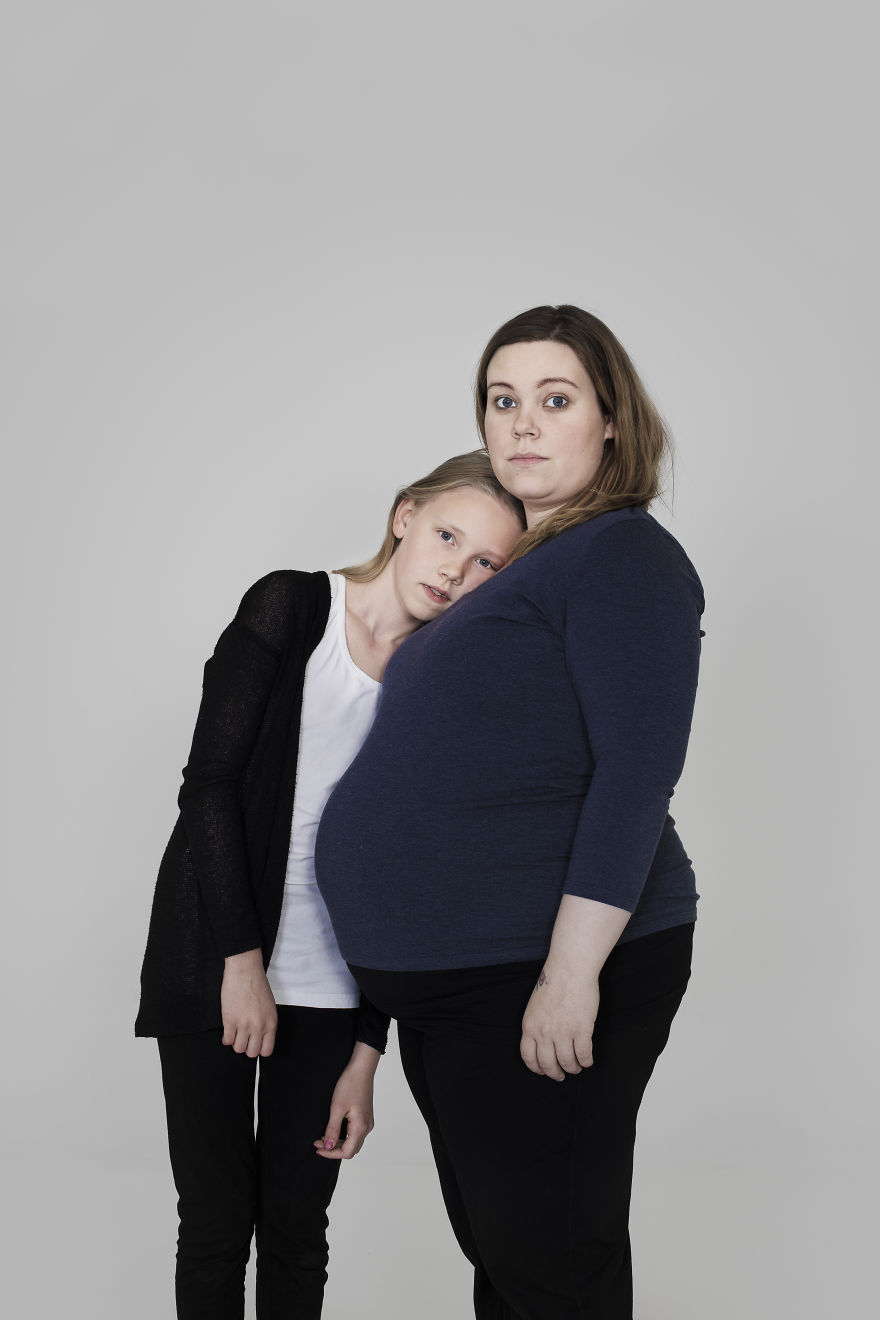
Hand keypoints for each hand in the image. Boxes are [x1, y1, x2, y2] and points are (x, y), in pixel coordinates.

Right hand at [221, 948, 276, 1057]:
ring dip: (236, 1042)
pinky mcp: (230, 1020)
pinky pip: (227, 1040)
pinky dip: (226, 1038)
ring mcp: (244, 1024)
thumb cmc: (258, 985)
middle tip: (244, 1038)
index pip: (266, 1050)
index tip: (254, 1044)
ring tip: (235, 1033)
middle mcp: (259, 1026)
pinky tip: (228, 1030)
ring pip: (238, 1048)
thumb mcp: (269, 1007)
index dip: (259, 1049)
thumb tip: (259, 1037)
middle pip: (251, 1053)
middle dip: (247, 1047)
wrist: (245, 971)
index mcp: (271, 1023)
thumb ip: (266, 1023)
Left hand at [314, 1044, 379, 1159]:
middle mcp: (367, 1127)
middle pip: (351, 1149)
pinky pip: (355, 1133)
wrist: (362, 1068)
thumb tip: (328, 1146)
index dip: (331, 1153)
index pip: (347, 1152)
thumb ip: (332, 1129)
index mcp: (361, 1127)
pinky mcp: (366, 1116)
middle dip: (334, 1149)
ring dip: (338, 1143)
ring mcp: (368, 1122)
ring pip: (353, 1142)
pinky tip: (334, 1129)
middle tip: (318, 1143)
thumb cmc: (350, 1084)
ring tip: (323, 1137)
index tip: (318, 1148)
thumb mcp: (337, 1107)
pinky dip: (344, 1136)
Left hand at [520, 966, 599, 1081]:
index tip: (543, 1071)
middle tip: (561, 1075)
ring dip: (573, 1068)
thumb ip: (537, 1024)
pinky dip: (586, 1061)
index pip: (528, 1057)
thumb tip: (542, 1043)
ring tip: (576, 1067)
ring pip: (567, 1062)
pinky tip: (588, 1060)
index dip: (536, 1068)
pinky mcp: (582, 1030)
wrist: (570, 967)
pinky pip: (584, 1055)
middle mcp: (544, 1032)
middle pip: (548, 1064)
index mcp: (530, 1025)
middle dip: (555, 1073)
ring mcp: (563, 1032)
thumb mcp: (535, 1005)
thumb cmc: (554, 982)